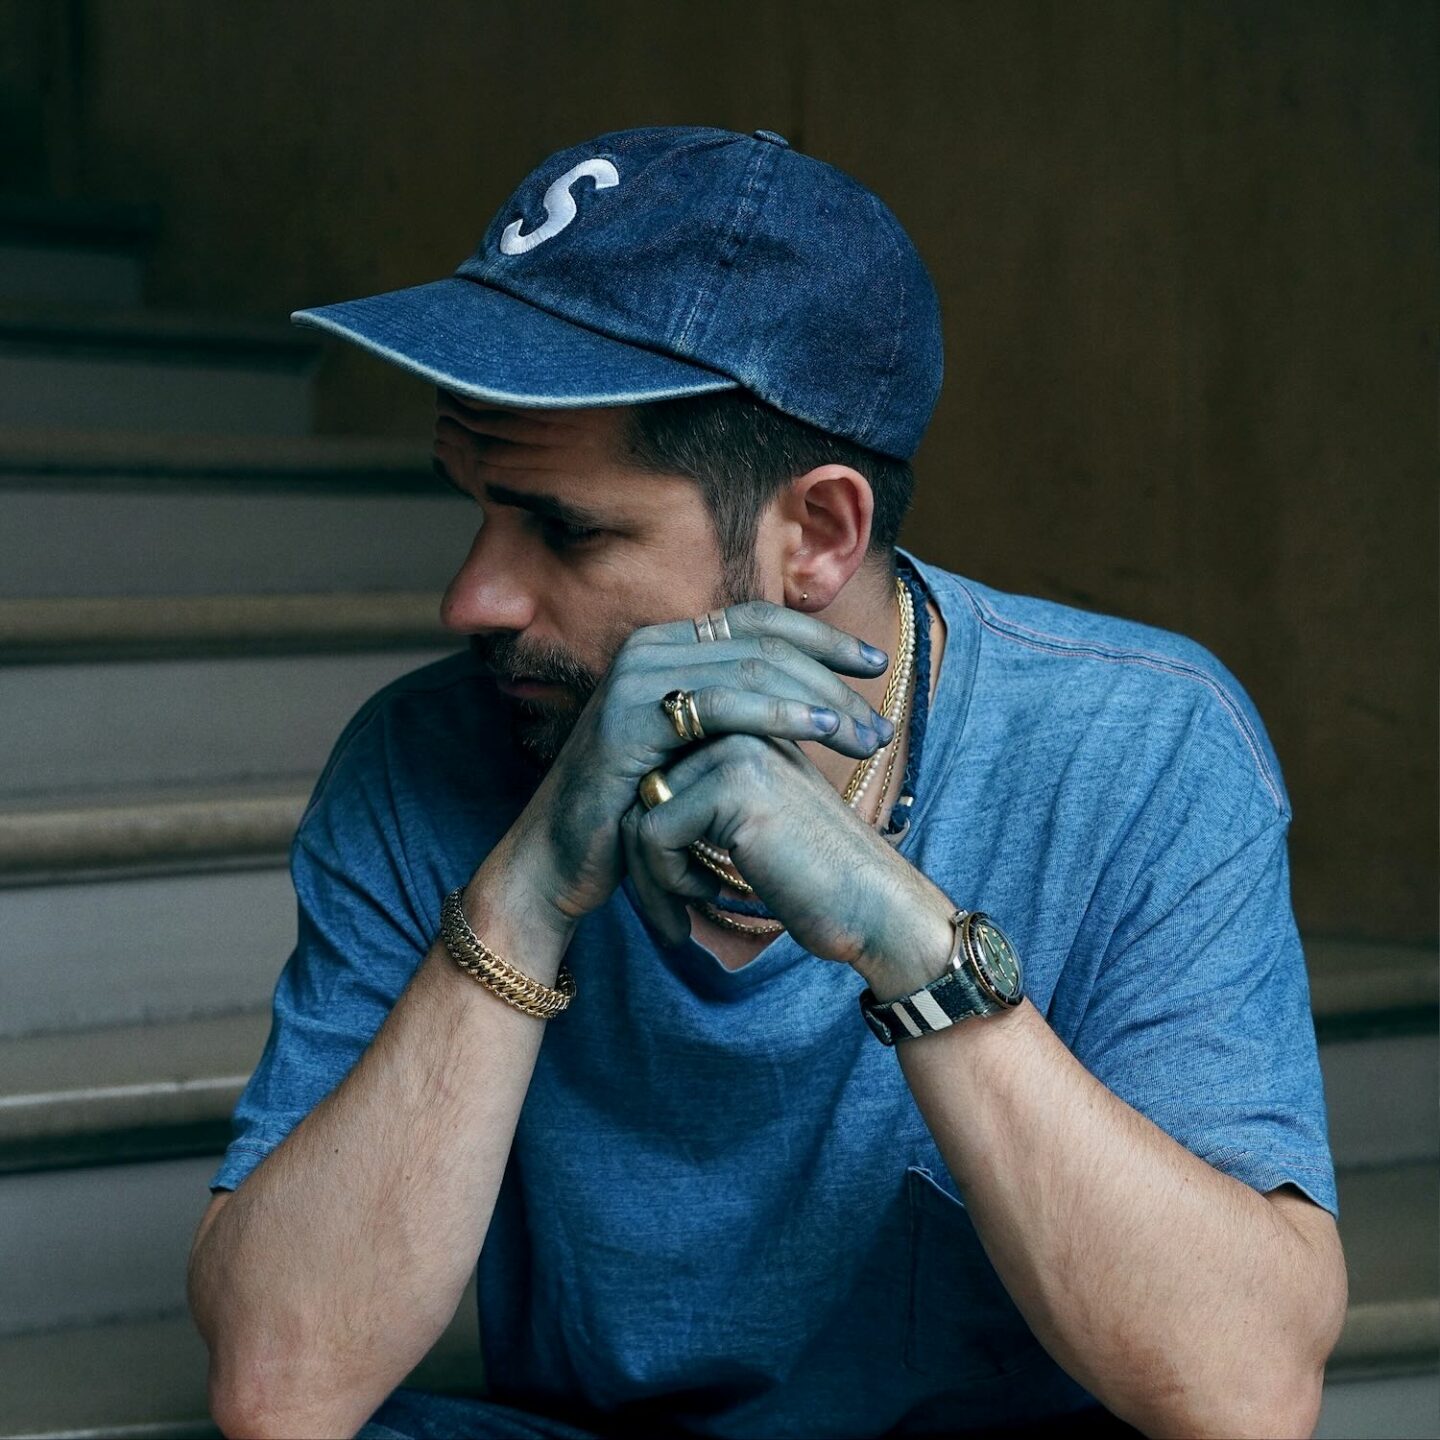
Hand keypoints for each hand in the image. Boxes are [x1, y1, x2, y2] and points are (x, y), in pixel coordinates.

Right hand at [507, 602, 895, 933]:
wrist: (559, 858)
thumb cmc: (633, 811)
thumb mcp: (693, 752)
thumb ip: (736, 716)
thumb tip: (812, 698)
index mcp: (665, 645)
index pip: (758, 620)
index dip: (823, 639)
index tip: (875, 669)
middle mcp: (648, 647)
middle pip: (763, 642)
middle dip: (834, 679)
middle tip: (882, 725)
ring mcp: (634, 677)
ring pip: (751, 667)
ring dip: (821, 700)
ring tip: (867, 737)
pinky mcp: (629, 716)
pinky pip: (721, 703)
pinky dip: (780, 715)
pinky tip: (821, 734)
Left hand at [618, 731, 955, 980]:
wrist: (873, 907)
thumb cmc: (815, 877)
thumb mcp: (752, 823)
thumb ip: (704, 799)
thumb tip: (635, 810)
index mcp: (747, 724)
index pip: (660, 769)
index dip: (652, 838)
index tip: (665, 892)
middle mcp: (740, 722)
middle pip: (643, 787)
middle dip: (644, 860)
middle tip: (669, 915)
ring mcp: (736, 748)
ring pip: (640, 810)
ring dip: (651, 875)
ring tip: (686, 912)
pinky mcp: (731, 785)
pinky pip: (652, 834)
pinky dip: (667, 880)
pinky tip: (712, 896)